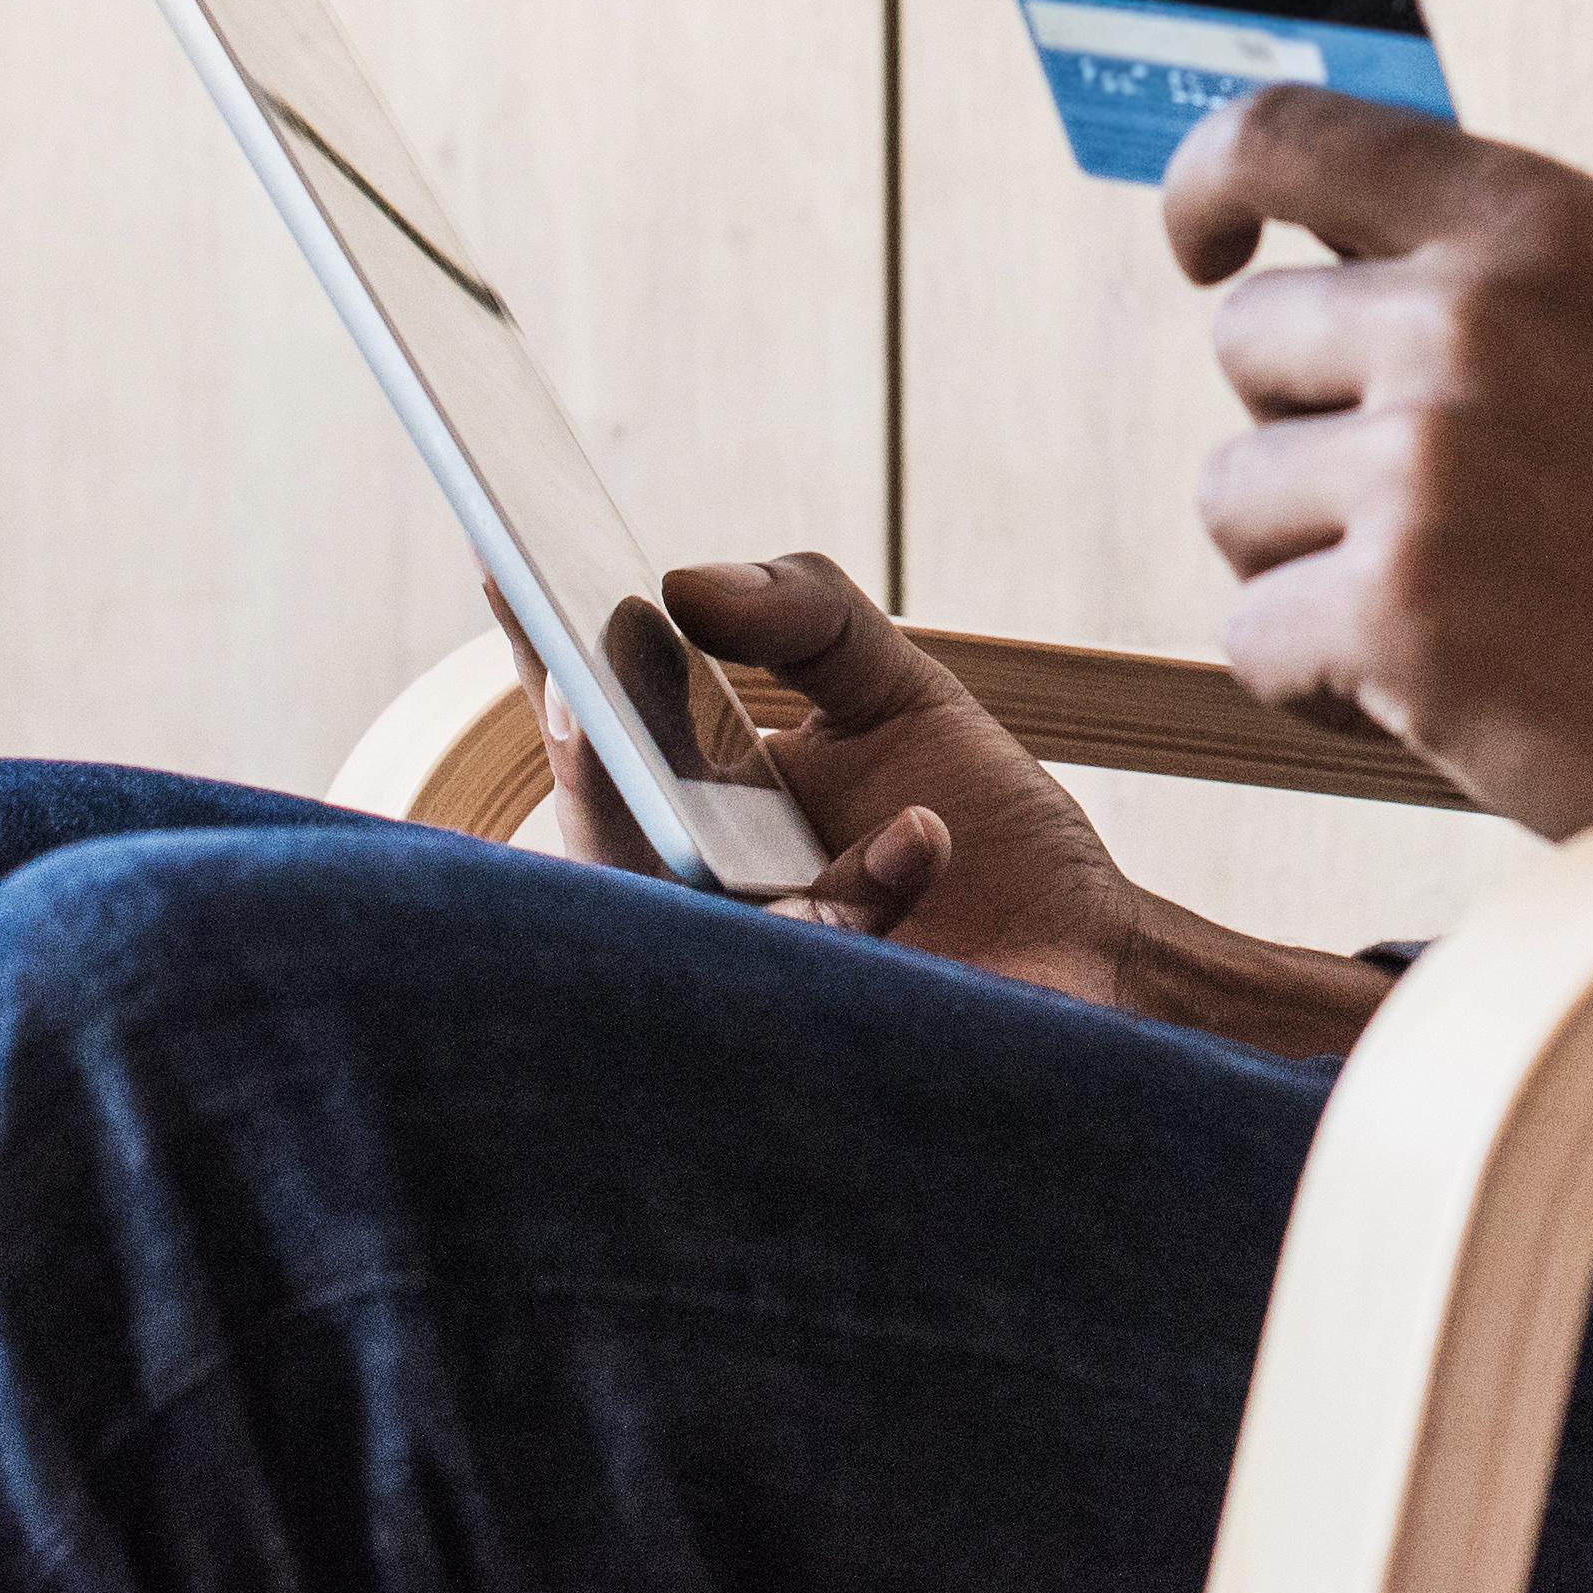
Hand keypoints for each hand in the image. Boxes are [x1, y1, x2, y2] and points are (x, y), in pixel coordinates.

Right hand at [508, 552, 1395, 1057]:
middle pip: (594, 835)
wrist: (1090, 952)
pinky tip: (921, 837)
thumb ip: (807, 613)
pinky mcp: (809, 1033)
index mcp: (689, 796)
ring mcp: (740, 974)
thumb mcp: (899, 689)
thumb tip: (681, 582)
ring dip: (700, 856)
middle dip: (581, 772)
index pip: (593, 714)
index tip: (502, 559)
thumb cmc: (977, 822)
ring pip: (668, 925)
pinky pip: (793, 976)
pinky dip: (855, 898)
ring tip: (758, 766)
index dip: (535, 646)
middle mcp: (689, 890)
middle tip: (580, 699)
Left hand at [1166, 89, 1592, 833]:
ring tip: (1463, 604)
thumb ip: (1481, 266)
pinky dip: (1322, 683)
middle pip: (1249, 345)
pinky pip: (1254, 634)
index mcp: (1537, 222)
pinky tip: (1447, 692)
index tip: (1208, 253)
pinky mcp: (1395, 611)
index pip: (1283, 137)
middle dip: (1311, 433)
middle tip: (1442, 514)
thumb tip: (1292, 247)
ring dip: (1310, 563)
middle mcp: (1473, 318)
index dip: (1209, 187)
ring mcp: (1428, 464)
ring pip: (1234, 498)